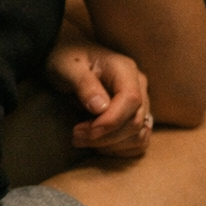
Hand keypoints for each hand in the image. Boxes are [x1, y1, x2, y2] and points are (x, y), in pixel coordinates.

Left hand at [45, 25, 151, 157]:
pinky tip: (98, 145)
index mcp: (125, 69)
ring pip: (140, 134)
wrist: (65, 56)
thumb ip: (83, 84)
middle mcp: (139, 86)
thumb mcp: (67, 66)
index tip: (84, 131)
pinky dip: (120, 149)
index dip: (111, 121)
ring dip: (112, 145)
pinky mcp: (134, 115)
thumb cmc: (65, 57)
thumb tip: (100, 109)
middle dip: (105, 136)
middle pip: (136, 121)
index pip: (131, 100)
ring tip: (82, 139)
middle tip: (76, 136)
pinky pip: (139, 140)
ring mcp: (140, 102)